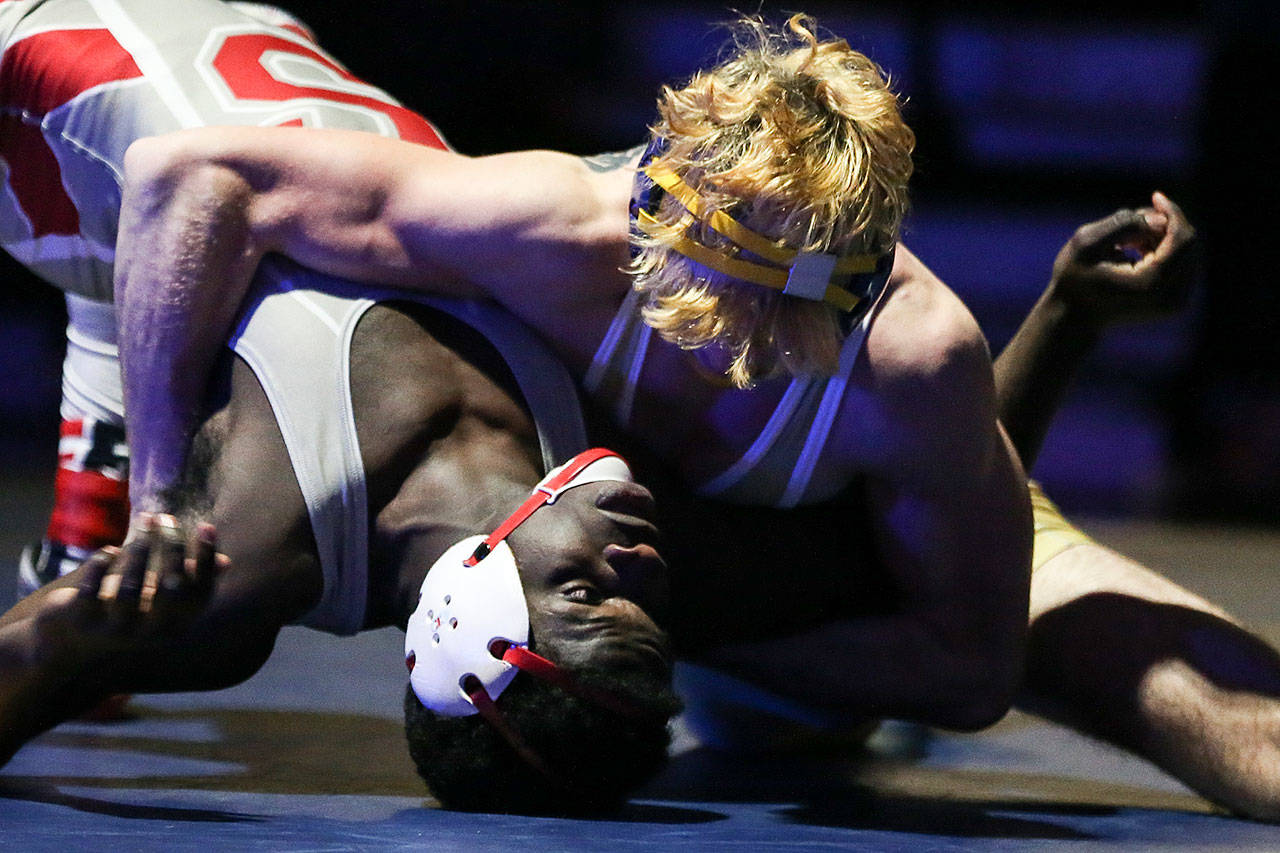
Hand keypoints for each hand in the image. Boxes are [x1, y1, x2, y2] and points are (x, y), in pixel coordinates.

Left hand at [36, 514, 224, 652]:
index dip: (206, 558)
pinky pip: (92, 591)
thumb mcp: (162, 597)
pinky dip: (101, 565)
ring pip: (130, 590)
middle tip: (166, 518)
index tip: (205, 526)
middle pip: (171, 589)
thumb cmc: (130, 609)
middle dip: (171, 547)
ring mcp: (116, 630)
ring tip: (143, 521)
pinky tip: (109, 551)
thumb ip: (189, 581)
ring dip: (139, 549)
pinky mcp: (83, 622)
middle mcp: (151, 633)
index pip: (201, 592)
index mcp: (177, 625)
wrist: (74, 639)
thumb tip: (226, 563)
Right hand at [1049, 192, 1197, 324]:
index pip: (1182, 237)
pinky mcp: (1176, 303)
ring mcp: (1176, 303)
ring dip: (1161, 238)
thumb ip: (1123, 223)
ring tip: (1127, 243)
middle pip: (1186, 243)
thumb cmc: (1073, 280)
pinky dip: (1163, 250)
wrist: (1074, 319)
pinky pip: (1182, 264)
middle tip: (1128, 229)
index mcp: (1152, 283)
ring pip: (1185, 252)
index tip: (1155, 196)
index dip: (1172, 212)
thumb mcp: (1086, 243)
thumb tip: (1160, 219)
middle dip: (1163, 226)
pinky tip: (1137, 253)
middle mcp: (1172, 296)